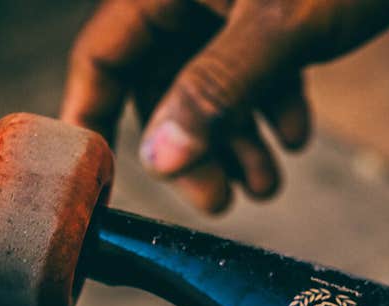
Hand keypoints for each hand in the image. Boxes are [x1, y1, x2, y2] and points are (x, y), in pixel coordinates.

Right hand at [61, 0, 388, 212]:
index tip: (95, 181)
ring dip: (235, 140)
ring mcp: (227, 1)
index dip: (92, 120)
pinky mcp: (268, 10)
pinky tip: (295, 137)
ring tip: (267, 186)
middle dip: (192, 149)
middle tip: (218, 203)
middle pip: (162, 84)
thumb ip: (216, 90)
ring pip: (210, 84)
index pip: (102, 55)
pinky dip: (269, 108)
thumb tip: (160, 161)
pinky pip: (252, 68)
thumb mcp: (279, 28)